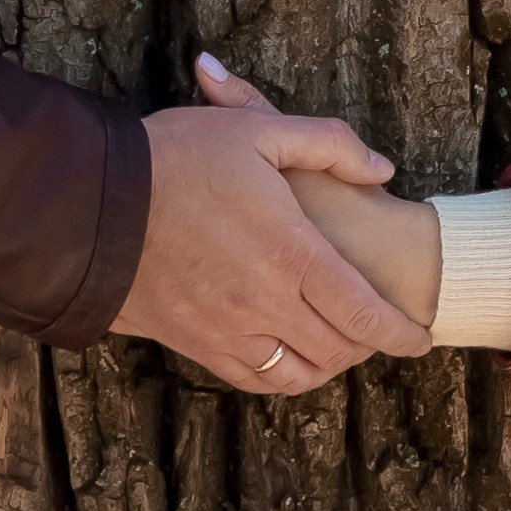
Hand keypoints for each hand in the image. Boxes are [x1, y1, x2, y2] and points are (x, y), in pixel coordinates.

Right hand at [110, 57, 431, 394]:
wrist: (89, 203)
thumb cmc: (175, 159)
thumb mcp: (257, 130)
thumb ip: (330, 145)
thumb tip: (381, 169)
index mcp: (291, 254)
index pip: (365, 313)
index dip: (400, 332)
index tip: (420, 337)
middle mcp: (265, 304)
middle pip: (339, 349)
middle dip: (369, 345)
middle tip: (379, 331)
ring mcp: (228, 330)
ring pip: (299, 373)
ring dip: (329, 364)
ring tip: (338, 345)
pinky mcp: (194, 343)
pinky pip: (253, 380)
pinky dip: (282, 377)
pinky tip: (287, 356)